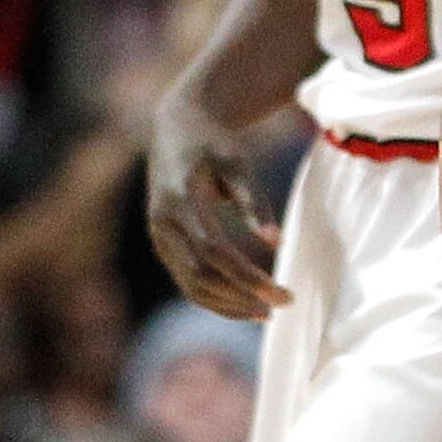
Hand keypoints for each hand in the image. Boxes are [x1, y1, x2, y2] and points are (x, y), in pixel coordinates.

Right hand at [145, 102, 292, 318]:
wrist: (176, 128)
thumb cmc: (213, 143)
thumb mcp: (237, 162)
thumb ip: (255, 201)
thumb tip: (275, 242)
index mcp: (179, 202)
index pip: (214, 253)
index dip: (248, 278)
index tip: (282, 293)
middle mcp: (163, 224)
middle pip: (199, 276)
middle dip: (240, 296)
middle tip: (281, 305)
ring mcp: (159, 237)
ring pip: (189, 284)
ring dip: (226, 304)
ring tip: (263, 313)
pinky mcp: (164, 243)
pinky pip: (186, 279)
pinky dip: (213, 296)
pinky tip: (242, 303)